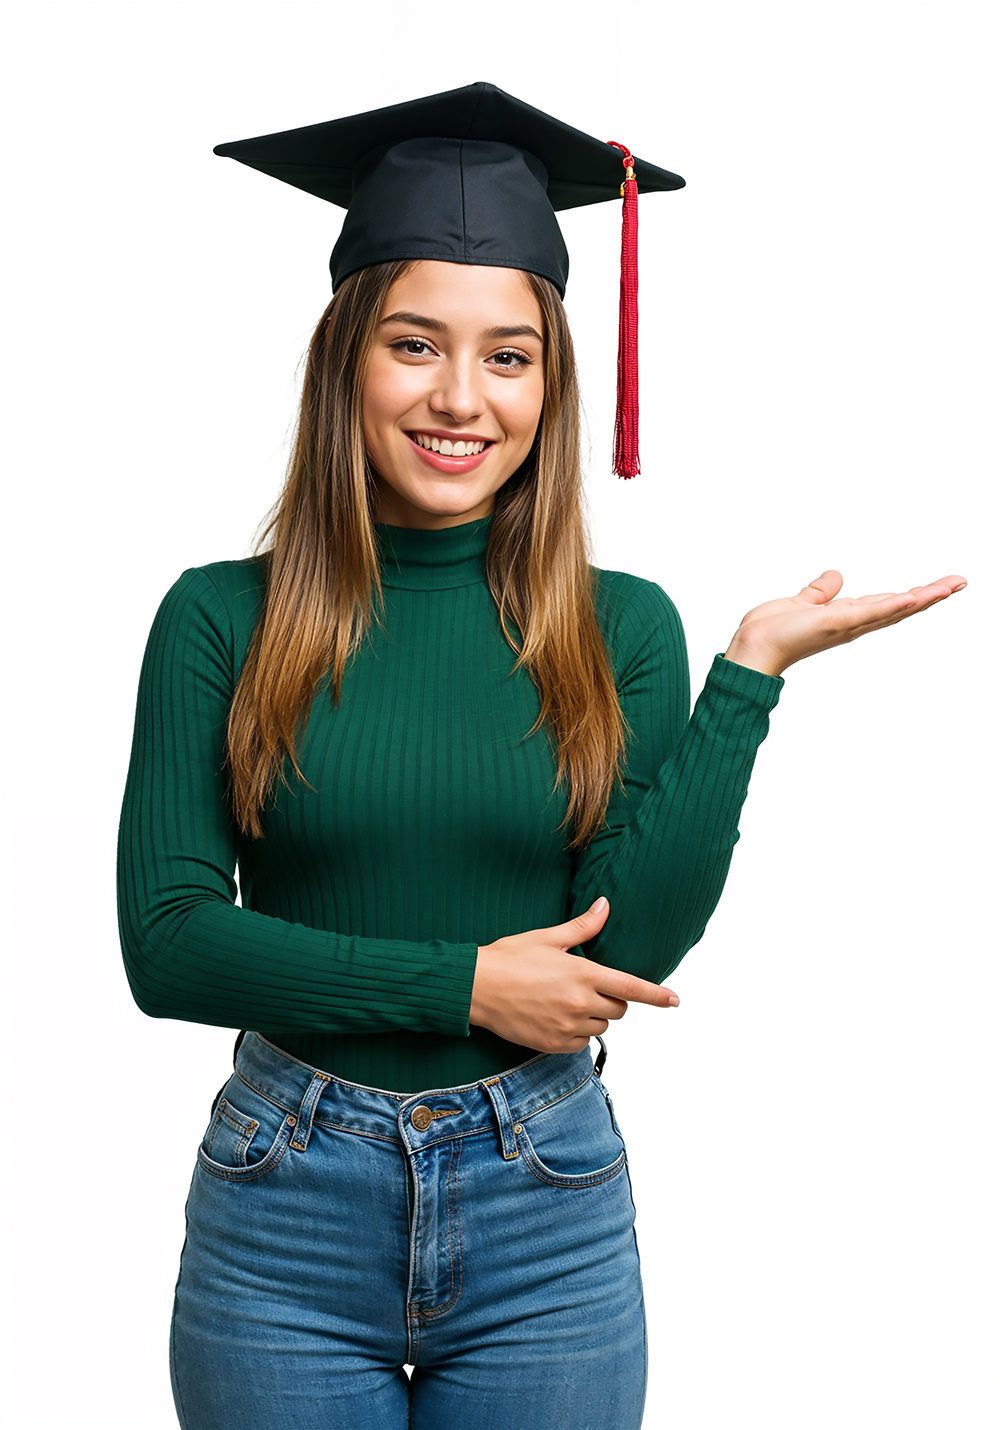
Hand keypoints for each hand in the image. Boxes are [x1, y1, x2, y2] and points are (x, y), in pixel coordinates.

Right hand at [470, 897, 678, 1054]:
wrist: (474, 987)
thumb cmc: (509, 958)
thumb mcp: (548, 938)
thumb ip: (583, 928)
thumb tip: (605, 906)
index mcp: (583, 974)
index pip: (631, 987)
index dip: (657, 995)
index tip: (675, 1001)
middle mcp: (579, 1003)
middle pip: (619, 1009)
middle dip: (610, 999)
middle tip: (584, 986)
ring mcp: (567, 1026)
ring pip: (600, 1026)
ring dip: (592, 1016)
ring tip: (564, 1000)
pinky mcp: (553, 1044)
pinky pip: (580, 1043)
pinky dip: (576, 1033)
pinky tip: (555, 1017)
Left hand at [724, 571, 967, 677]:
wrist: (752, 648)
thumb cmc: (770, 632)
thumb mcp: (800, 602)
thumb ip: (819, 591)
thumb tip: (837, 577)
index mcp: (845, 617)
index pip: (886, 603)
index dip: (912, 594)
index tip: (939, 585)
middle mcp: (853, 623)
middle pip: (900, 607)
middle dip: (930, 595)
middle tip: (959, 582)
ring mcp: (847, 625)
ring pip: (893, 609)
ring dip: (924, 597)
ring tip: (952, 585)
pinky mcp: (837, 624)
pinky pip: (870, 614)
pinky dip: (892, 606)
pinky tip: (914, 598)